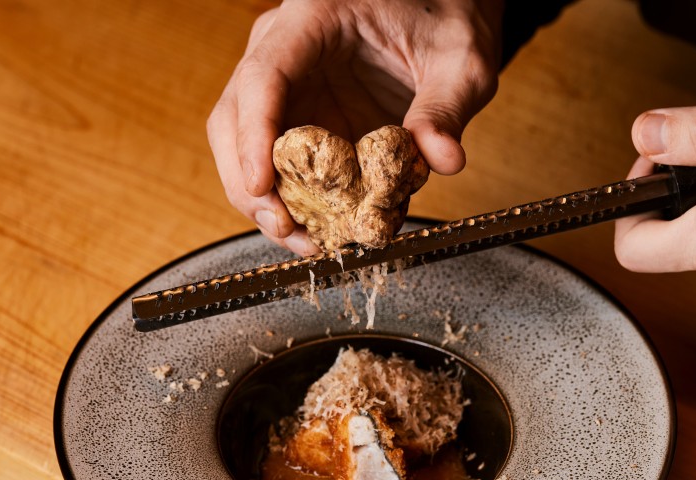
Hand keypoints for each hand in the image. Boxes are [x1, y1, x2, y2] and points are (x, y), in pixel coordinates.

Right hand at [207, 0, 503, 254]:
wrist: (443, 10)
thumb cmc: (445, 16)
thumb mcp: (461, 59)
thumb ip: (448, 107)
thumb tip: (443, 159)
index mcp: (312, 18)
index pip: (263, 77)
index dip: (254, 135)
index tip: (263, 186)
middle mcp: (283, 49)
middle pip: (234, 116)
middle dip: (249, 182)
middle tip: (288, 229)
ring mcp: (286, 84)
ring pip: (243, 145)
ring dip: (265, 200)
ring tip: (306, 240)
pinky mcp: (299, 115)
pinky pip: (277, 161)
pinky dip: (291, 198)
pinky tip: (320, 226)